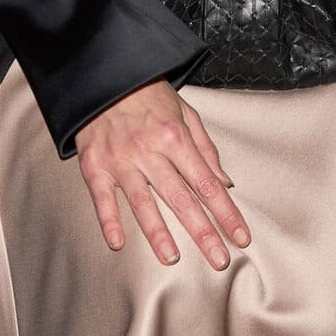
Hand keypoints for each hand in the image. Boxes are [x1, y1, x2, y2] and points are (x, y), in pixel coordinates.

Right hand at [75, 80, 248, 269]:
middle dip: (202, 231)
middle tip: (218, 259)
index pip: (206, 182)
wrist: (105, 76)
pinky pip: (102, 197)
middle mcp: (149, 150)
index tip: (240, 236)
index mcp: (175, 137)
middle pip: (180, 198)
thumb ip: (205, 148)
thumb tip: (225, 182)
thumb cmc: (149, 95)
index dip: (225, 211)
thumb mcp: (185, 112)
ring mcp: (121, 159)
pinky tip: (117, 243)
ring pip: (142, 201)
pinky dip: (108, 220)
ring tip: (171, 258)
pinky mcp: (95, 164)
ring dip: (157, 232)